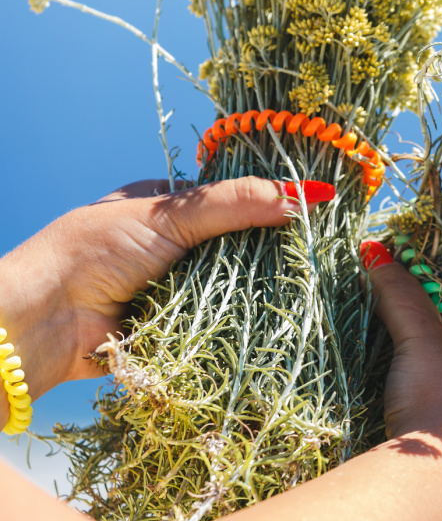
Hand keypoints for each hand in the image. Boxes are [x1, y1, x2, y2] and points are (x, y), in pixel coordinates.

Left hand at [0, 177, 333, 423]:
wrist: (46, 320)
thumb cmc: (98, 251)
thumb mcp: (172, 214)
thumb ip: (238, 202)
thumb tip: (308, 193)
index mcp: (165, 207)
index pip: (233, 201)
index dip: (272, 205)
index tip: (316, 210)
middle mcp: (170, 246)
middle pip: (238, 245)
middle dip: (269, 251)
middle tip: (316, 253)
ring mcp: (173, 287)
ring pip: (233, 286)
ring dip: (255, 290)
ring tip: (302, 287)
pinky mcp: (176, 327)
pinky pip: (220, 322)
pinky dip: (239, 322)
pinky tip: (271, 318)